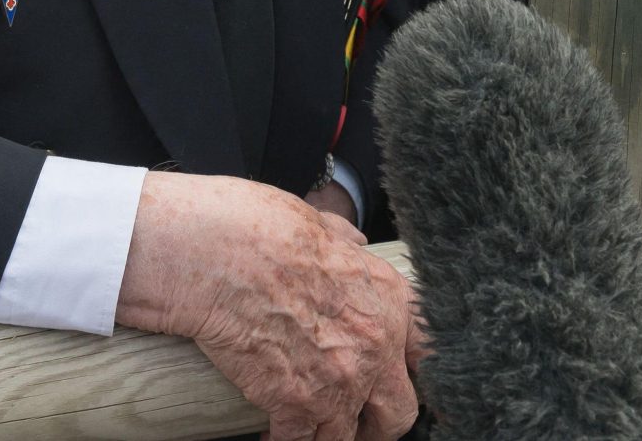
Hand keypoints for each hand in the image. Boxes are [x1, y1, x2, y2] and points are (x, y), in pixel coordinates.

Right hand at [116, 172, 415, 440]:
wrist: (214, 252)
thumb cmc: (259, 229)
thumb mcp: (318, 223)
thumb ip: (343, 242)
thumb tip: (354, 242)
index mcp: (387, 300)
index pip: (426, 356)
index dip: (410, 375)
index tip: (395, 384)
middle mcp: (374, 347)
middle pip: (397, 415)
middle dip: (376, 423)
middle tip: (353, 421)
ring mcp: (339, 382)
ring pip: (349, 440)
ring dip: (328, 435)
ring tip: (309, 430)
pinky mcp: (296, 405)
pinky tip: (270, 433)